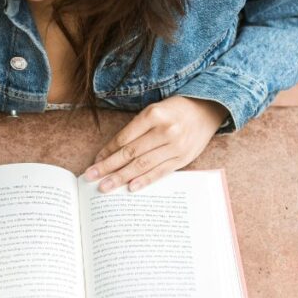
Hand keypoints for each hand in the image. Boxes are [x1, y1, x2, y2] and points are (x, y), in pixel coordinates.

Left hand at [82, 95, 227, 191]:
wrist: (207, 110)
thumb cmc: (175, 110)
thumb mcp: (154, 110)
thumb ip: (136, 129)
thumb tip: (111, 152)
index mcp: (154, 114)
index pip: (125, 137)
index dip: (108, 151)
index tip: (95, 161)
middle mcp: (165, 130)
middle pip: (130, 153)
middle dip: (108, 167)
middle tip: (90, 177)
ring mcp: (175, 146)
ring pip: (143, 164)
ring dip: (121, 177)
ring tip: (105, 186)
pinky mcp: (183, 158)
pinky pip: (160, 172)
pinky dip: (144, 180)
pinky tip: (130, 188)